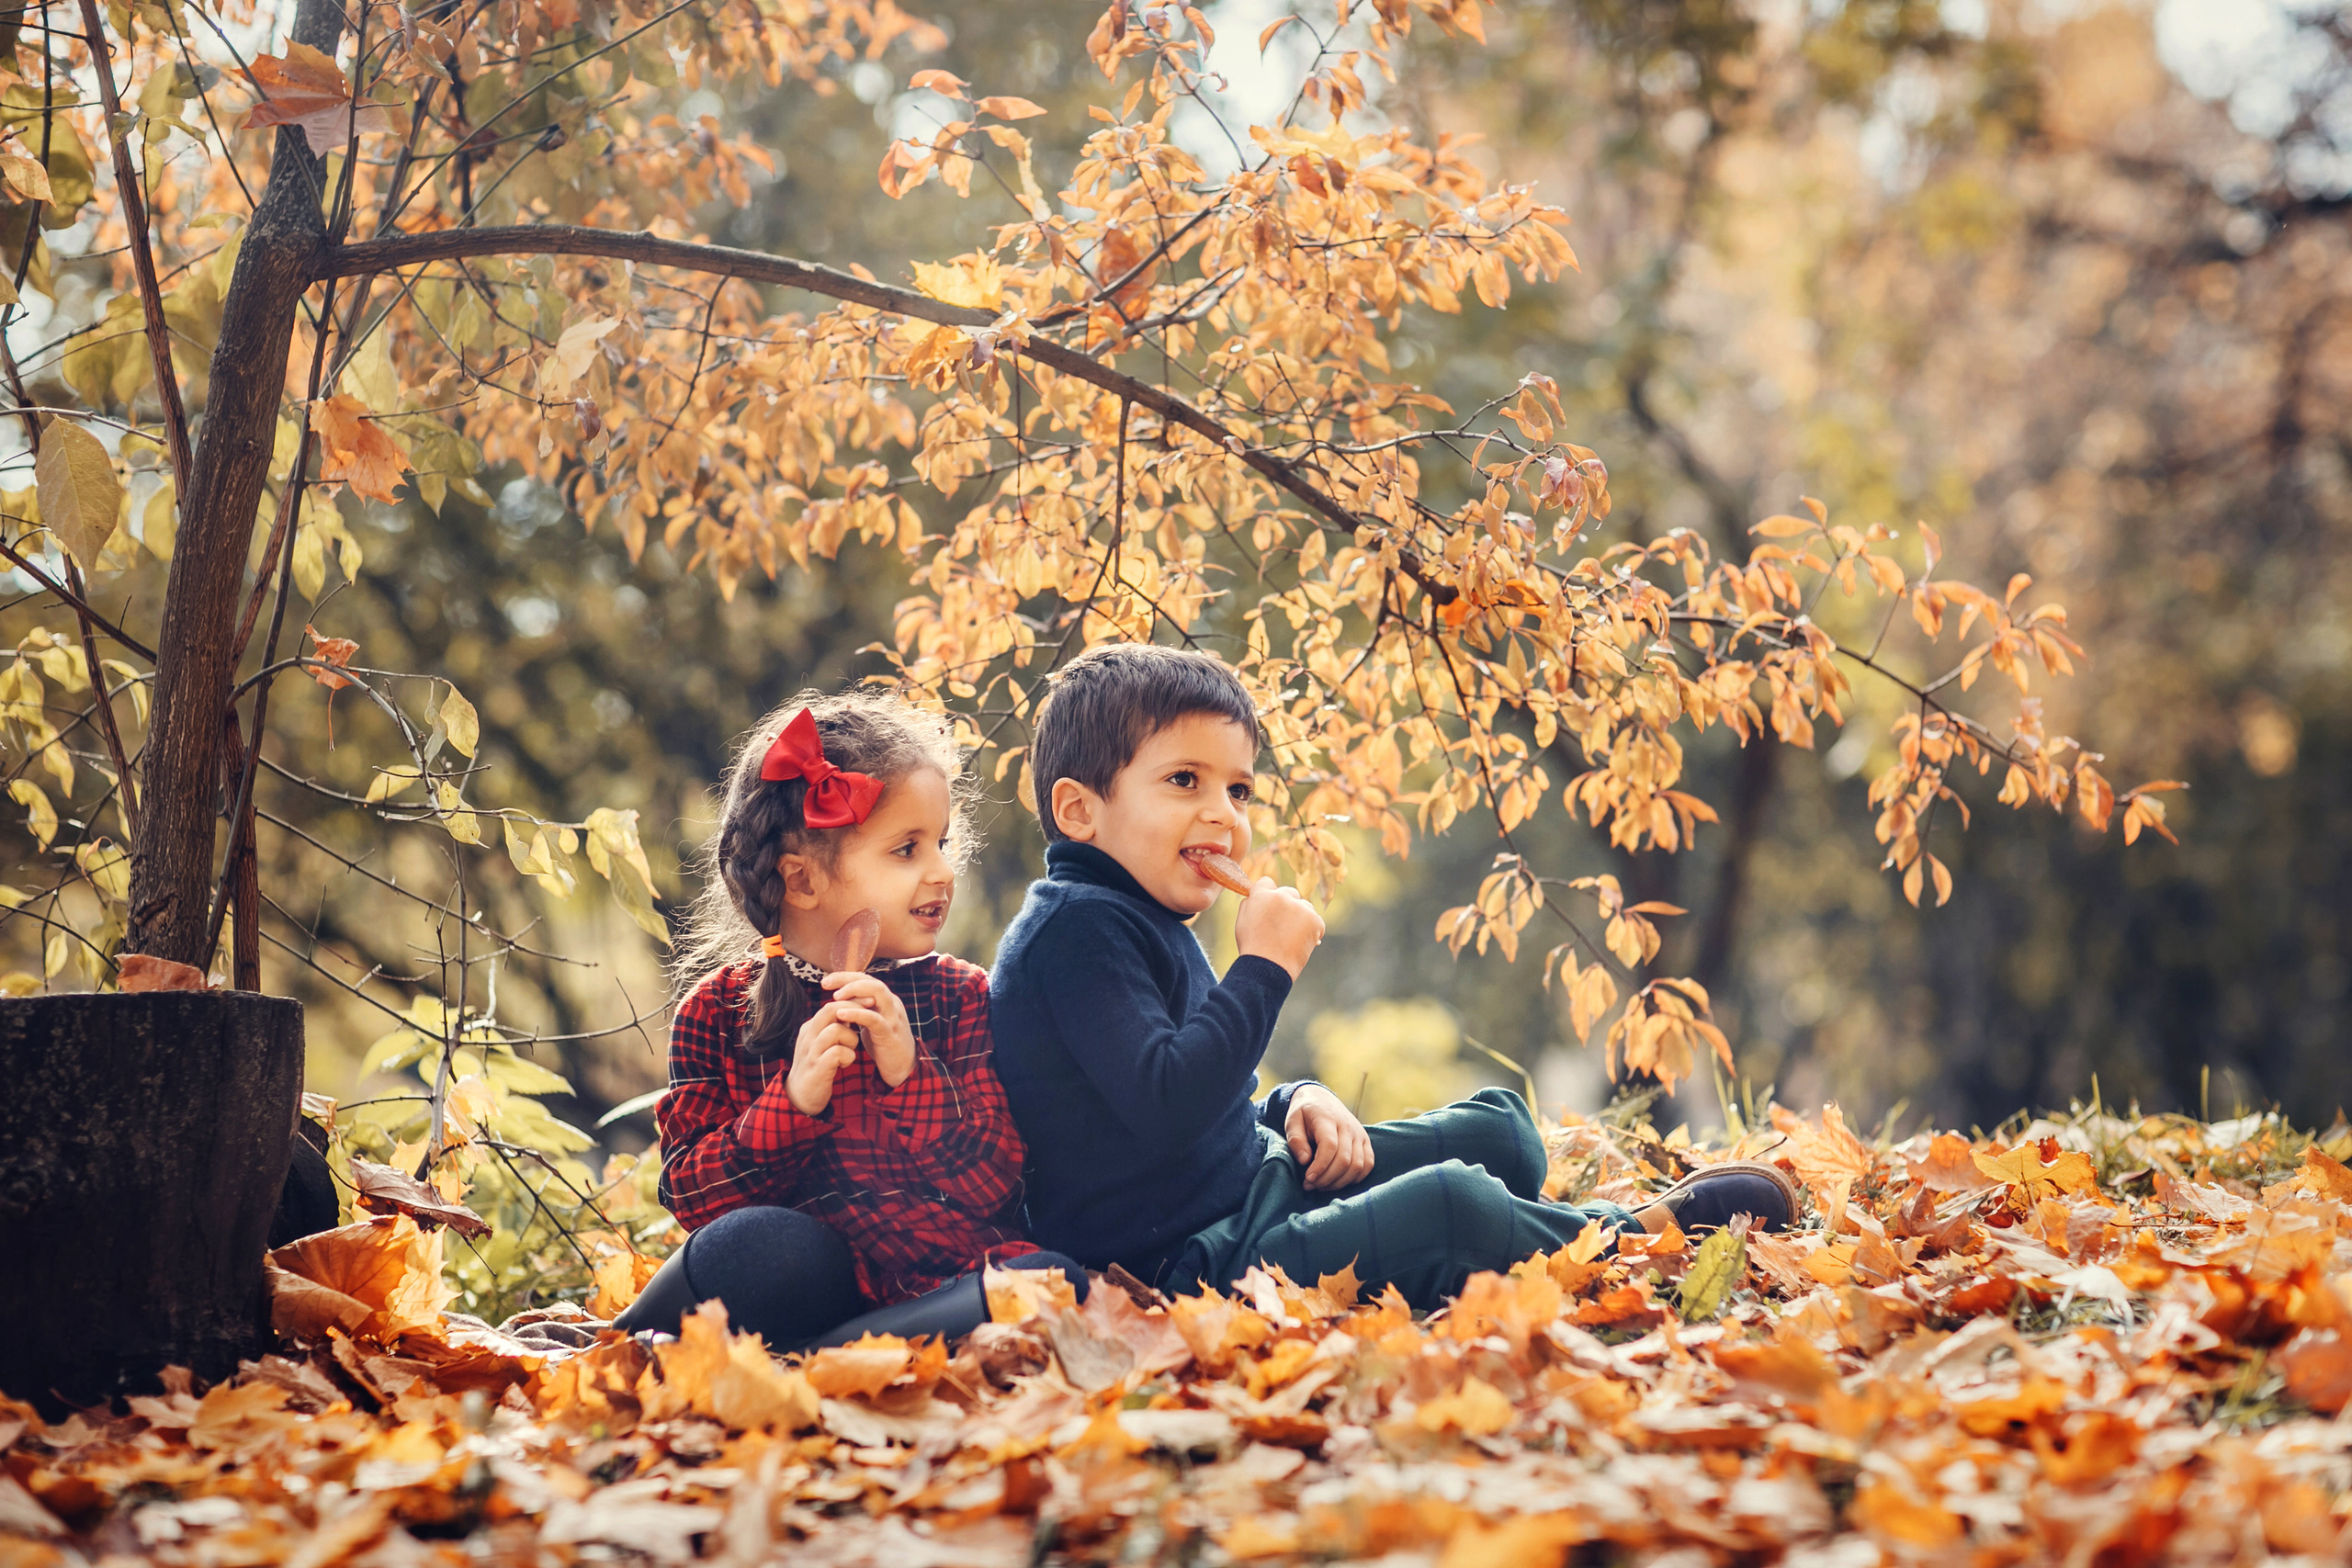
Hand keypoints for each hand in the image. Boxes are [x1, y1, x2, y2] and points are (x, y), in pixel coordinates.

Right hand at [784, 1002, 859, 1115]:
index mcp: (810, 1028)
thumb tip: (851, 1010)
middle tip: (867, 1019)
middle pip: (831, 1010)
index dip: (852, 1002)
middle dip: (854, 1011)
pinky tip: (846, 1062)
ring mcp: (811, 1051)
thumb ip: (833, 1028)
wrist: (800, 1096)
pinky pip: (838, 1052)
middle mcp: (808, 1036)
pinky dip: (848, 1056)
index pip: (831, 1005)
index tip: (869, 1004)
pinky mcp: (817, 1067)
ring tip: (850, 1050)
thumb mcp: (822, 1043)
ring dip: (851, 1039)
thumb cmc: (817, 1066)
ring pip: (836, 1030)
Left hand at [823, 971, 916, 1087]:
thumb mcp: (871, 1023)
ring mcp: (892, 1016)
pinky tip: (841, 1014)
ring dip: (854, 991)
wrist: (903, 1068)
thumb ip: (860, 1010)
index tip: (826, 981)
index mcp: (886, 1000)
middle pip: (871, 980)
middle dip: (847, 979)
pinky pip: (874, 1018)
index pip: (866, 978)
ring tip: (835, 997)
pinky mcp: (890, 1032)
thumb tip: (838, 1000)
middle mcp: (891, 1003)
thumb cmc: (884, 1045)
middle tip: (826, 984)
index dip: (845, 977)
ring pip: (877, 992)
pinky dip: (856, 1014)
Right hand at [1234, 878, 1323, 978]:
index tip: (1269, 907)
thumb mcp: (1242, 921)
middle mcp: (1282, 897)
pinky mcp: (1315, 921)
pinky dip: (1312, 931)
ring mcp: (1300, 908)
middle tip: (1282, 926)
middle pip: (1289, 893)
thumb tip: (1257, 896)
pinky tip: (1301, 942)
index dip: (1267, 895)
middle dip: (1287, 905)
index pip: (1267, 882)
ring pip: (1304, 906)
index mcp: (1262, 895)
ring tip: (1290, 937)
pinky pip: (1316, 921)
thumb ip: (1250, 903)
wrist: (1268, 968)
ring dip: (1300, 917)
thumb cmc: (1253, 947)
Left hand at [1285, 1083, 1372, 1190]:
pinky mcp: (1366, 1141)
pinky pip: (1368, 1164)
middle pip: (1344, 1160)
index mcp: (1327, 1119)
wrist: (1321, 1099)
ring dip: (1339, 1182)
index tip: (1308, 1179)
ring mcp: (1359, 1134)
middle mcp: (1348, 1126)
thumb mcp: (1292, 1121)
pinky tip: (1339, 1181)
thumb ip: (1296, 1140)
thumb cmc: (1304, 1113)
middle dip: (1326, 1179)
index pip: (1329, 1146)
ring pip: (1357, 1165)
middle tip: (1310, 1185)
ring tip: (1322, 1185)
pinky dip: (1355, 1177)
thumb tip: (1305, 1161)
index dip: (1320, 1167)